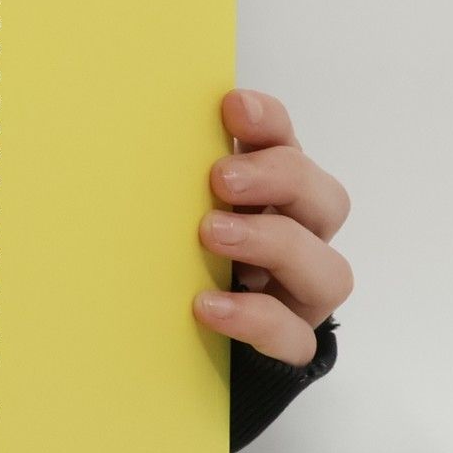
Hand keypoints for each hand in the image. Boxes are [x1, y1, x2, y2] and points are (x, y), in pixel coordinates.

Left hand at [192, 89, 352, 366]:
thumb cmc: (184, 259)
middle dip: (281, 179)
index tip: (233, 107)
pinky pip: (293, 337)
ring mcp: (302, 296)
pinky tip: (206, 305)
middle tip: (222, 178)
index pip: (288, 146)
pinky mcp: (291, 345)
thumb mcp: (177, 209)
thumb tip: (124, 133)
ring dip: (273, 244)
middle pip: (327, 200)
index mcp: (275, 195)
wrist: (189, 344)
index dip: (270, 124)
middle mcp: (302, 239)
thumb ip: (173, 177)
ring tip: (213, 235)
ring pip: (328, 270)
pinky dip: (254, 318)